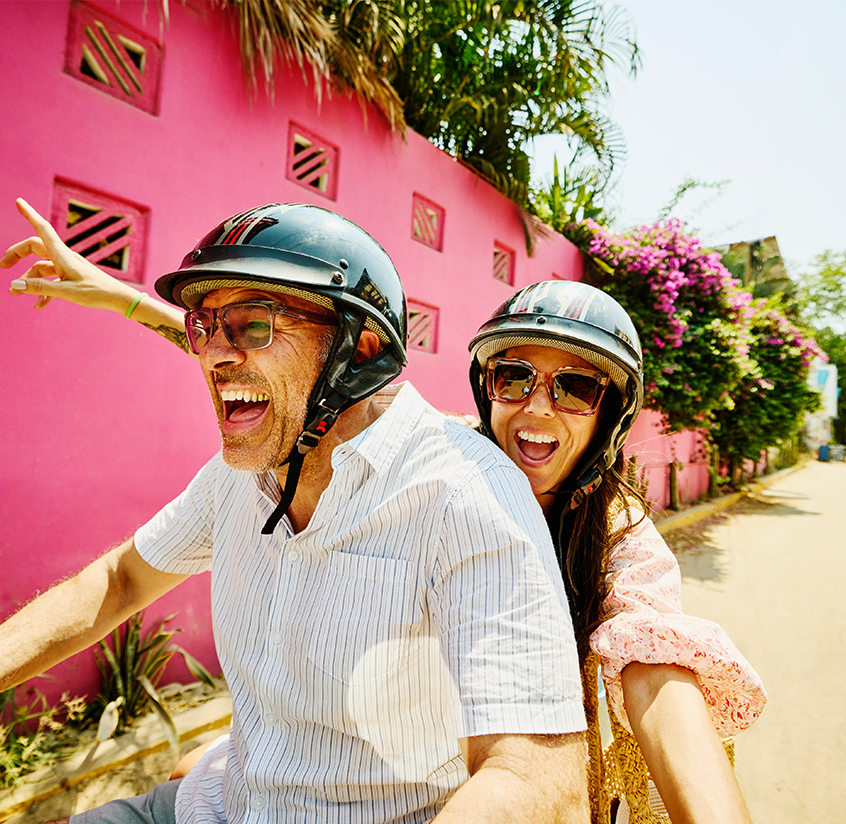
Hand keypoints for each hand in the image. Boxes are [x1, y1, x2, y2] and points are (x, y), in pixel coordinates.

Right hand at [2, 198, 141, 312]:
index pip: (42, 229)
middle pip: (34, 247)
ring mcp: (68, 267)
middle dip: (16, 254)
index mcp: (63, 255)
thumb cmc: (98, 293)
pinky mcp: (72, 277)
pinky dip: (43, 291)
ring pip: (41, 267)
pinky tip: (39, 306)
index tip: (19, 202)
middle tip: (2, 266)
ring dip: (28, 279)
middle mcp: (64, 257)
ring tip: (16, 294)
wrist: (119, 299)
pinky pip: (52, 280)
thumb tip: (15, 284)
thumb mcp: (66, 292)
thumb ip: (40, 288)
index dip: (30, 214)